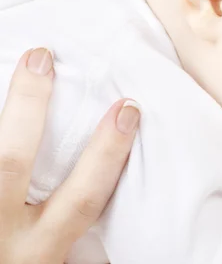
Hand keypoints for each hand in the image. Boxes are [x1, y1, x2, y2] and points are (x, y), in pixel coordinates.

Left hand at [0, 48, 139, 263]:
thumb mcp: (49, 259)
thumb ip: (64, 231)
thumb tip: (87, 183)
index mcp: (40, 249)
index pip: (84, 196)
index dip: (108, 152)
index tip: (127, 111)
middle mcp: (2, 232)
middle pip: (12, 160)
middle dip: (28, 106)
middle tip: (41, 58)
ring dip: (1, 112)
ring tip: (13, 68)